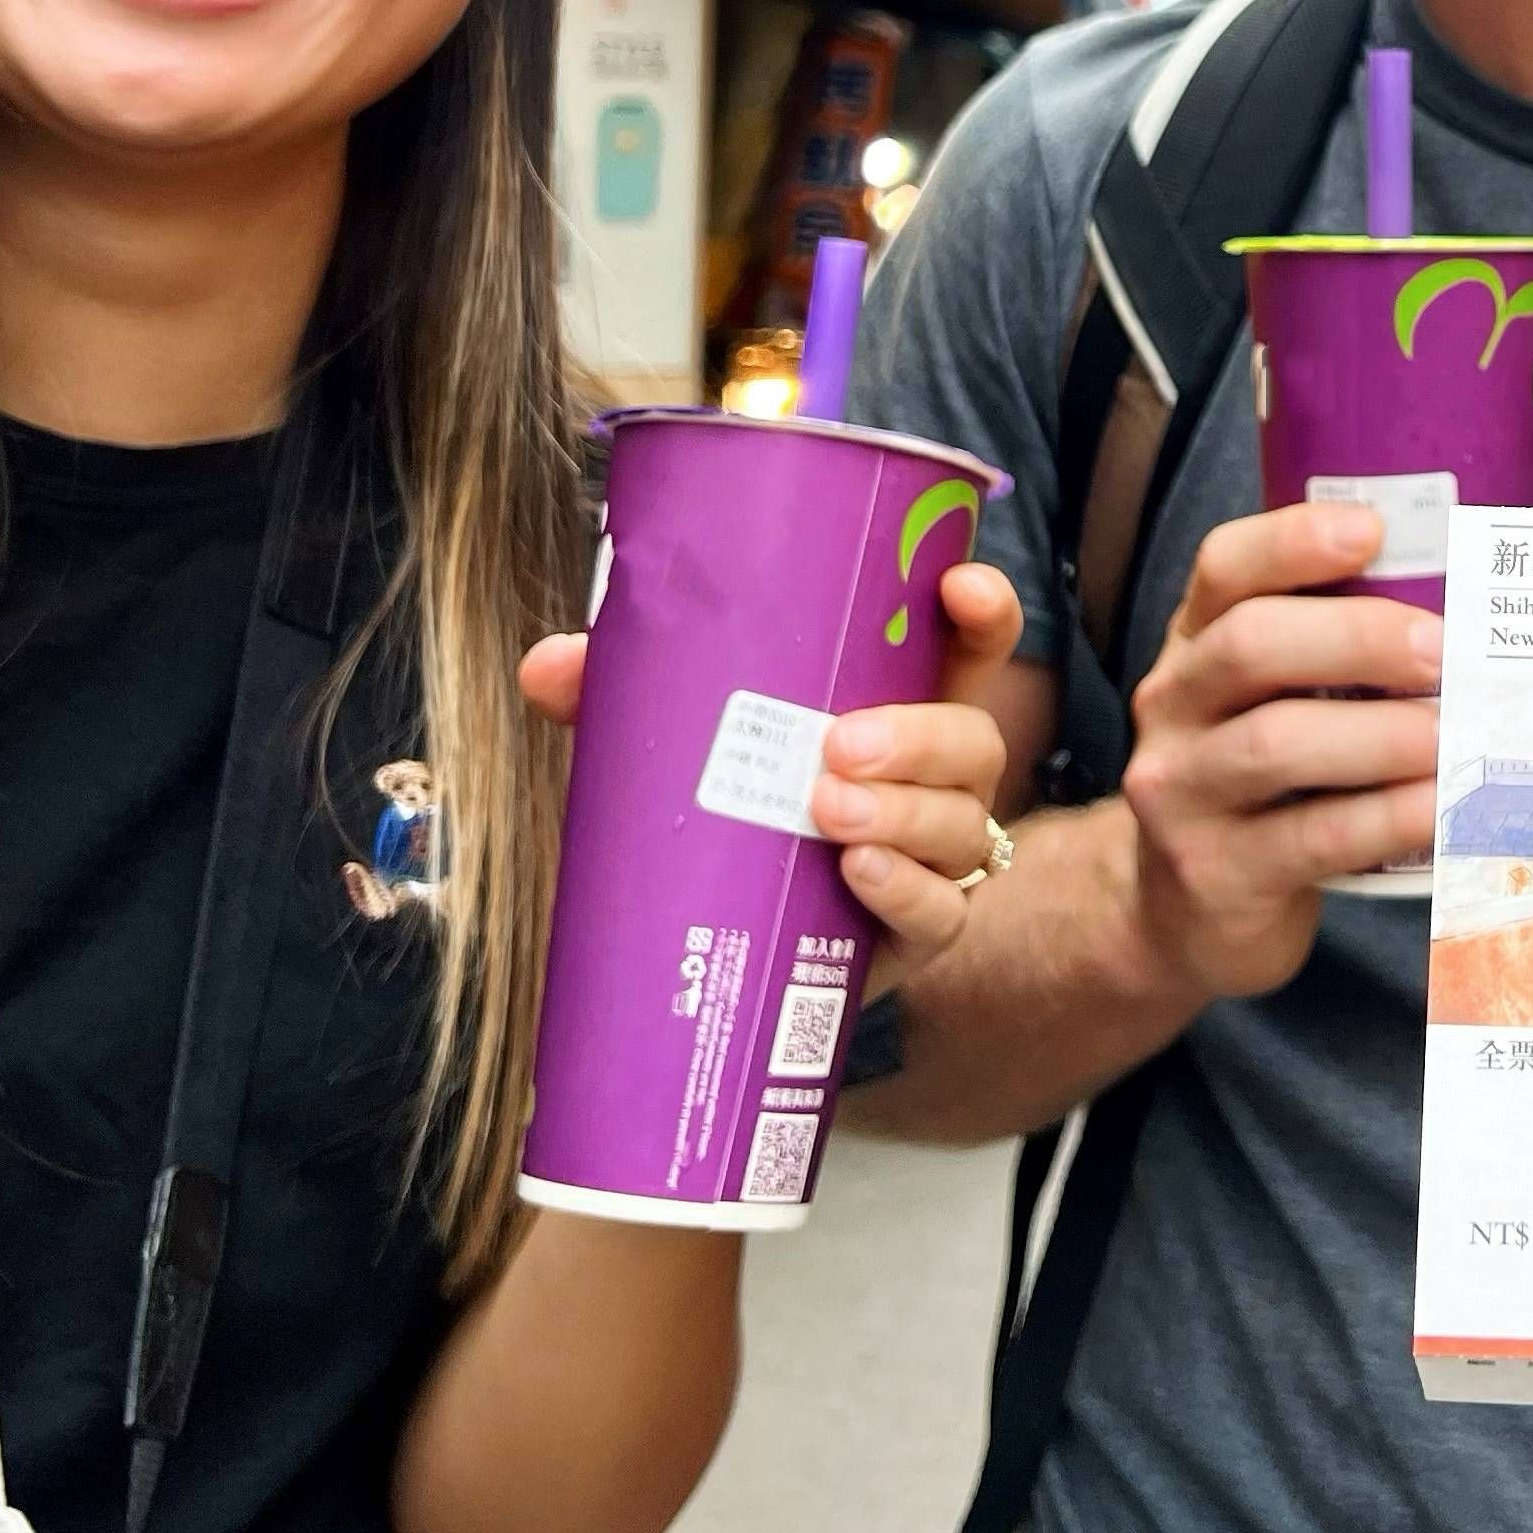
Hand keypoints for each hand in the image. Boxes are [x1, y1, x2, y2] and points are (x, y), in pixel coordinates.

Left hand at [515, 563, 1023, 999]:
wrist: (731, 947)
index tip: (962, 585)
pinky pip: (944, 912)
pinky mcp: (920, 930)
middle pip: (974, 738)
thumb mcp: (677, 745)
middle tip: (839, 745)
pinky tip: (856, 874)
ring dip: (903, 815)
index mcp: (897, 704)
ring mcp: (936, 855)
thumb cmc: (725, 813)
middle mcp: (934, 777)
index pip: (966, 645)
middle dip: (919, 735)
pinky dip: (904, 891)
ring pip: (964, 825)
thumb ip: (625, 697)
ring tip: (828, 816)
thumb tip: (549, 664)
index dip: (983, 610)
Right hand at [1116, 501, 1440, 1002]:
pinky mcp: (1219, 872)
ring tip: (1458, 733)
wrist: (1180, 910)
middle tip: (1444, 650)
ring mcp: (1186, 792)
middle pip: (1251, 645)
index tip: (1374, 531)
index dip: (1294, 541)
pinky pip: (1313, 836)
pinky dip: (1390, 815)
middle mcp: (1176, 706)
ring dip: (1384, 733)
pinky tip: (1443, 805)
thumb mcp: (1272, 702)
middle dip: (1358, 638)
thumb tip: (1481, 614)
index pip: (1225, 568)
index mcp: (1196, 643)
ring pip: (1277, 744)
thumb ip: (1338, 654)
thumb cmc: (1260, 783)